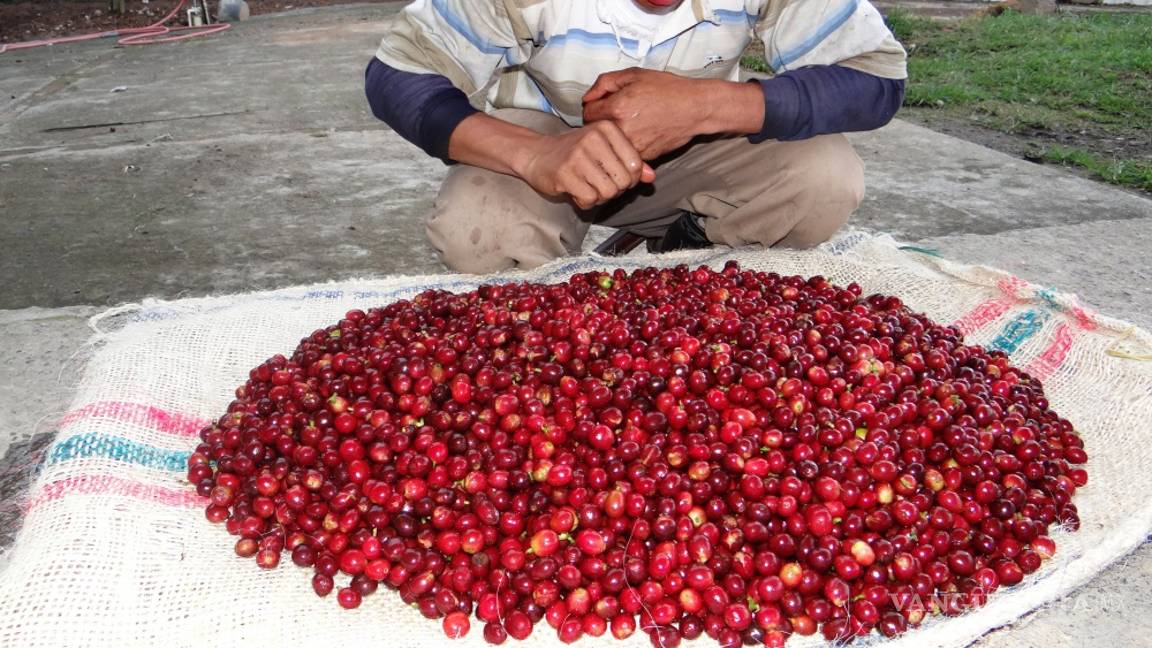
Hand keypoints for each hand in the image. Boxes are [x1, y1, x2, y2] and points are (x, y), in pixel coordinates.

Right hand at [515, 120, 656, 209]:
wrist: (536, 154)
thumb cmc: (574, 153)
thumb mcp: (604, 150)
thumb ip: (630, 162)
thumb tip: (651, 177)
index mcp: (607, 129)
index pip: (635, 165)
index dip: (629, 179)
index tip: (615, 176)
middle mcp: (593, 139)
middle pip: (623, 181)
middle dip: (614, 190)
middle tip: (600, 184)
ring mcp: (578, 156)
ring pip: (608, 192)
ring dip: (600, 197)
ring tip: (588, 187)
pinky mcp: (565, 174)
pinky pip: (590, 199)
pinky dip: (585, 202)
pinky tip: (577, 191)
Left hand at [582, 68, 706, 159]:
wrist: (696, 108)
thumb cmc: (668, 89)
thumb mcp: (635, 75)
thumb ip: (605, 83)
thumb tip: (587, 97)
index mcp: (617, 107)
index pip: (586, 114)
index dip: (593, 108)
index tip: (602, 106)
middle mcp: (622, 129)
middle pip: (595, 132)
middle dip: (600, 123)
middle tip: (616, 114)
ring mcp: (633, 146)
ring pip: (609, 145)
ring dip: (612, 137)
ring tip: (629, 124)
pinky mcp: (643, 156)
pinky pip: (625, 153)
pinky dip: (627, 146)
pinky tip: (640, 133)